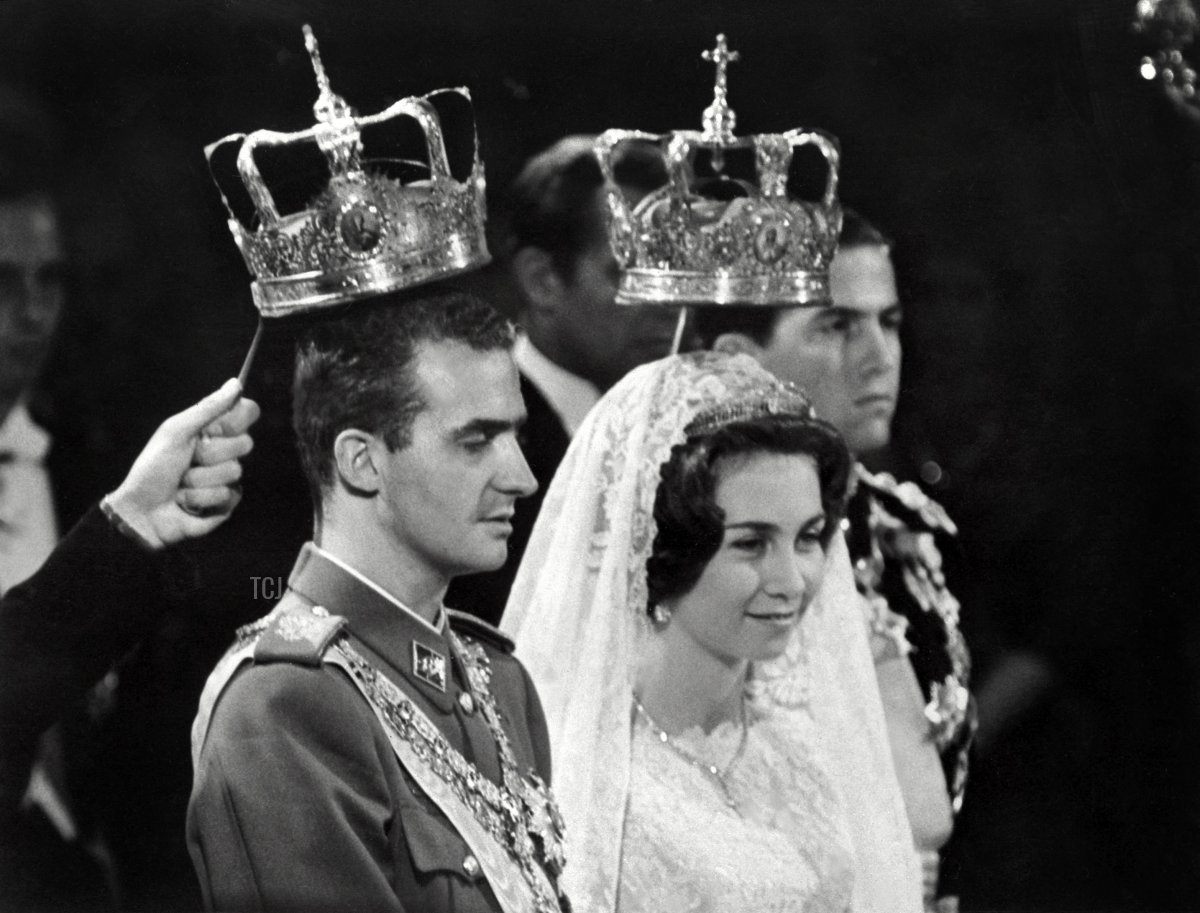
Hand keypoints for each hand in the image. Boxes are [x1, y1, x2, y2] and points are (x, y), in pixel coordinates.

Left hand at [105, 378, 259, 548]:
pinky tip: (187, 501)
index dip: (235, 421)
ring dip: (199, 480)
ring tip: (181, 484)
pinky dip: (202, 498)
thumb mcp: (176, 431)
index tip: (212, 429)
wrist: (142, 510)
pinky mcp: (228, 502)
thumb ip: (208, 408)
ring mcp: (227, 477)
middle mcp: (224, 450)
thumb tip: (236, 383)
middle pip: (245, 443)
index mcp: (212, 429)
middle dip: (210, 454)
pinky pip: (229, 495)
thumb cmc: (153, 468)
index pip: (247, 412)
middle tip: (188, 459)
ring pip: (234, 471)